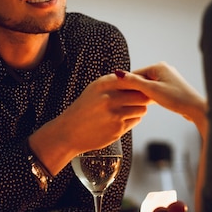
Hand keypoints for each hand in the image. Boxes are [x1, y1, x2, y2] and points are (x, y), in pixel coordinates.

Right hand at [29, 72, 149, 173]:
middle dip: (142, 97)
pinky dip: (132, 119)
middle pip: (141, 95)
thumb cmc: (83, 109)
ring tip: (127, 110)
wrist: (69, 131)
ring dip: (138, 109)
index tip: (141, 87)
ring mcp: (114, 114)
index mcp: (103, 84)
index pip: (133, 80)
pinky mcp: (118, 129)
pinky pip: (136, 120)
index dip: (140, 84)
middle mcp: (109, 98)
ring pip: (142, 109)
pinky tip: (120, 119)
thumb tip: (139, 80)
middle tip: (138, 100)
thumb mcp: (94, 89)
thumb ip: (114, 82)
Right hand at [116, 62, 206, 131]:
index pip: (136, 73)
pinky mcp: (171, 88)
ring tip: (138, 103)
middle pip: (142, 79)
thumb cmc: (176, 98)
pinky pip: (155, 90)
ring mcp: (168, 79)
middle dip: (136, 89)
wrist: (195, 109)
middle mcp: (164, 70)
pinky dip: (150, 96)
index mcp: (159, 66)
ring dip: (143, 94)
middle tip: (127, 100)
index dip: (127, 84)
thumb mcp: (151, 90)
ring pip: (148, 86)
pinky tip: (148, 104)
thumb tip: (117, 74)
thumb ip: (134, 82)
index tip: (118, 93)